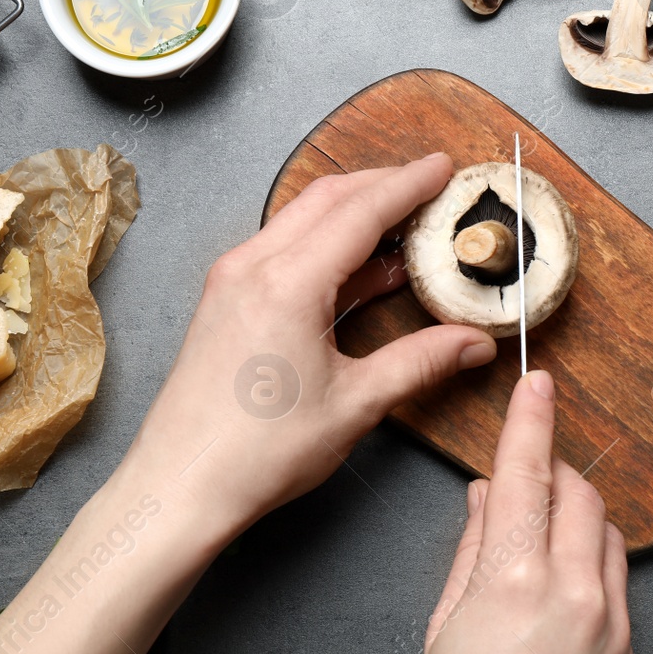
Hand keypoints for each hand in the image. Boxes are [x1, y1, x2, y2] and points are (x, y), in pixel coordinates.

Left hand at [126, 153, 498, 533]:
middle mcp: (252, 267)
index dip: (409, 185)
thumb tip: (473, 343)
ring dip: (353, 215)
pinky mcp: (223, 301)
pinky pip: (281, 250)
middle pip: (328, 200)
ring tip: (404, 227)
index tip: (443, 167)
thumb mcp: (355, 404)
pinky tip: (359, 271)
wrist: (179, 487)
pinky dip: (325, 245)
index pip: (360, 211)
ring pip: (301, 221)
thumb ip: (419, 362)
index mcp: (287, 283)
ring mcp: (231, 281)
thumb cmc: (257, 453)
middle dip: (383, 186)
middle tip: (430, 187)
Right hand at [415, 371, 632, 653]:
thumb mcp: (443, 634)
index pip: (526, 473)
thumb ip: (469, 552)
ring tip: (535, 528)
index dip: (530, 420)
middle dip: (551, 470)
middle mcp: (571, 591)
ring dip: (575, 509)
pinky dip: (593, 552)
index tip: (537, 382)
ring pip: (605, 527)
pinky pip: (618, 572)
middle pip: (577, 491)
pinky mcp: (629, 647)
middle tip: (521, 473)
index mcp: (511, 582)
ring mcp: (609, 620)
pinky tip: (560, 571)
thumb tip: (487, 496)